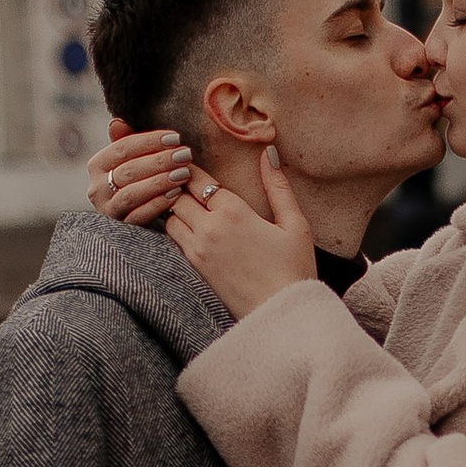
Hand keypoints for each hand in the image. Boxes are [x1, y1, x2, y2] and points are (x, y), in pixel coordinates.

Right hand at [91, 116, 193, 230]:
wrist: (140, 219)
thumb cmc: (140, 180)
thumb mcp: (134, 160)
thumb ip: (127, 141)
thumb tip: (117, 122)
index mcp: (97, 165)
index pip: (122, 148)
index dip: (150, 141)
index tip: (175, 137)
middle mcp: (96, 188)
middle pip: (129, 170)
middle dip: (159, 161)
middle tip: (184, 154)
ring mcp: (107, 210)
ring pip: (131, 193)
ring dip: (159, 182)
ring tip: (183, 173)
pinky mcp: (120, 228)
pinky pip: (139, 216)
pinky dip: (158, 204)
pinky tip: (177, 194)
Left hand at [166, 143, 320, 317]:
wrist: (281, 313)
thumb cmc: (294, 269)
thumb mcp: (295, 224)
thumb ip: (278, 187)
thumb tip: (267, 153)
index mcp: (234, 211)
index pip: (198, 179)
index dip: (190, 168)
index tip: (187, 161)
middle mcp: (210, 227)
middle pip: (178, 194)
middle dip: (179, 186)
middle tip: (181, 180)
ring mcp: (198, 249)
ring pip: (170, 216)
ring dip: (175, 208)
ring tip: (185, 204)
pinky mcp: (194, 268)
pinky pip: (173, 239)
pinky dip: (176, 228)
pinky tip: (187, 227)